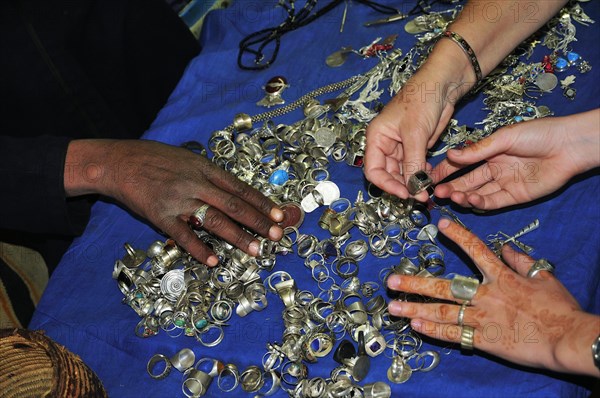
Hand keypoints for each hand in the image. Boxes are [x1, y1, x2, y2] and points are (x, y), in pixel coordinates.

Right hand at [65, 139, 283, 265]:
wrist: (119, 162)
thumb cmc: (156, 159)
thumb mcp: (188, 159)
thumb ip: (210, 176)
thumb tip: (236, 193)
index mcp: (205, 168)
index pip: (240, 187)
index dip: (261, 202)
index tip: (279, 214)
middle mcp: (196, 183)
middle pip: (233, 204)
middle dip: (257, 221)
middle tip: (276, 235)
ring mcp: (179, 200)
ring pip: (214, 220)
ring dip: (237, 236)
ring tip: (255, 250)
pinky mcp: (160, 216)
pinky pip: (183, 236)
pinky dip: (199, 249)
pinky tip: (213, 261)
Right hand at [364, 65, 455, 201]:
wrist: (442, 84)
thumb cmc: (421, 101)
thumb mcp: (415, 134)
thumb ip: (413, 163)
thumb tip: (413, 189)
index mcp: (376, 138)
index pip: (373, 170)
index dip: (386, 185)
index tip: (404, 194)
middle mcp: (385, 145)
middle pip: (388, 174)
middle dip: (402, 186)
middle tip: (419, 196)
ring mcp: (401, 148)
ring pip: (402, 173)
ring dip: (413, 183)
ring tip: (426, 190)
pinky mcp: (416, 148)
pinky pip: (415, 167)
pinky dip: (421, 175)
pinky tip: (430, 179)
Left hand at [387, 219, 599, 375]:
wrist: (567, 338)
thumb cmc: (559, 309)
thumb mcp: (544, 278)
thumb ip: (522, 261)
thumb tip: (506, 248)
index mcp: (501, 277)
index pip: (476, 249)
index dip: (458, 235)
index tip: (440, 225)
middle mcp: (486, 295)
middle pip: (444, 286)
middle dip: (415, 283)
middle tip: (391, 281)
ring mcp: (482, 318)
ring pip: (442, 312)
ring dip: (415, 308)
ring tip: (393, 307)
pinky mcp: (484, 339)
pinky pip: (454, 334)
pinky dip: (434, 330)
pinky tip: (416, 326)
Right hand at [433, 110, 599, 209]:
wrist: (568, 145)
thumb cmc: (538, 134)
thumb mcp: (503, 138)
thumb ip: (477, 150)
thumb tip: (451, 155)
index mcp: (489, 153)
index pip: (461, 164)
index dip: (445, 170)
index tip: (429, 177)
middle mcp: (495, 169)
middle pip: (467, 181)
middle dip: (450, 187)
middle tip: (436, 192)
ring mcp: (504, 184)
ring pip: (478, 193)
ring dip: (463, 195)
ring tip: (450, 196)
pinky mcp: (516, 196)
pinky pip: (494, 201)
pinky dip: (481, 202)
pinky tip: (471, 199)